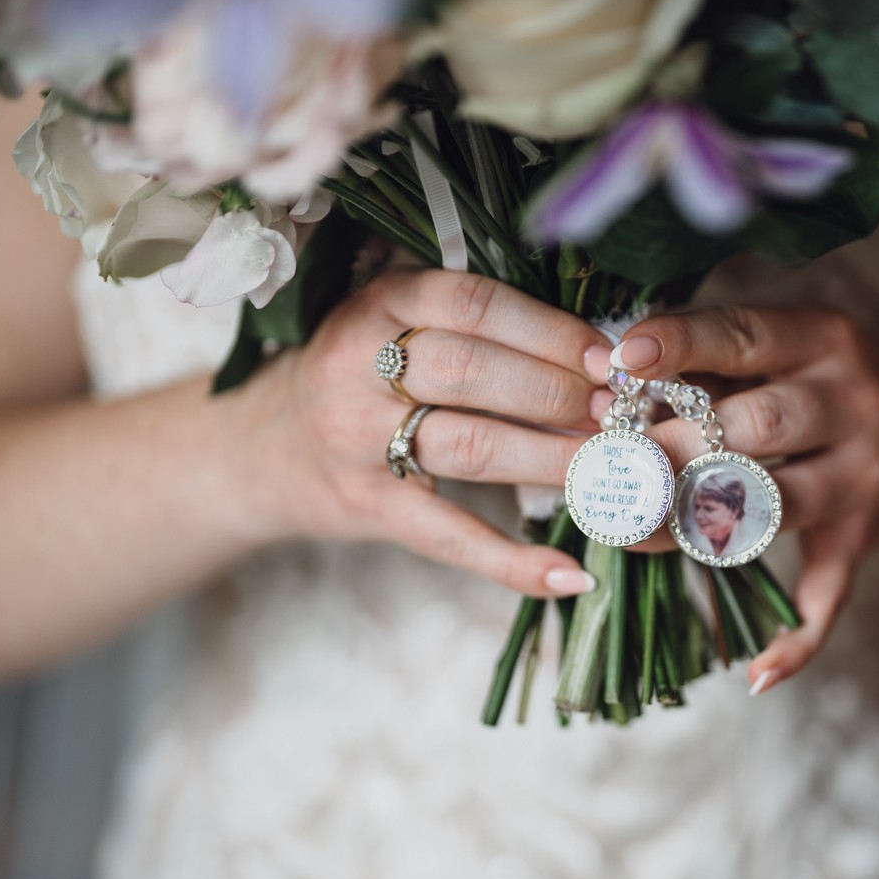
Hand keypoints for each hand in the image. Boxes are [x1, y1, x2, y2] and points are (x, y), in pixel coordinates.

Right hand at [253, 268, 609, 596]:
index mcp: (379, 303)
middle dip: (559, 393)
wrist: (259, 450)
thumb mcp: (393, 324)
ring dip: (551, 458)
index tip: (607, 360)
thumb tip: (593, 355)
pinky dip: (511, 561)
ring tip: (611, 468)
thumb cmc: (357, 377)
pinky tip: (568, 574)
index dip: (550, 331)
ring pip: (471, 445)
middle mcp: (359, 363)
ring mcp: (357, 438)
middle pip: (476, 372)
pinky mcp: (366, 506)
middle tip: (619, 415)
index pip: (476, 305)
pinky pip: (448, 535)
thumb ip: (471, 326)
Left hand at [594, 306, 878, 694]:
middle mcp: (853, 404)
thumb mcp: (784, 349)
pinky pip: (829, 594)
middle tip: (610, 462)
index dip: (683, 345)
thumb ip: (708, 366)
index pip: (746, 334)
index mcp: (822, 340)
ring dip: (698, 527)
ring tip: (626, 533)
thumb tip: (608, 390)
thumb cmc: (819, 382)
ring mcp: (862, 478)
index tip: (625, 359)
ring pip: (778, 507)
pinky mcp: (863, 539)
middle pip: (763, 425)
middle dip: (679, 446)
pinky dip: (797, 639)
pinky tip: (756, 673)